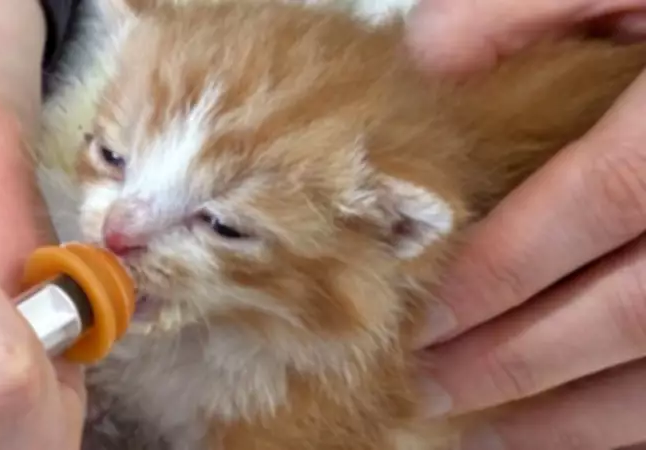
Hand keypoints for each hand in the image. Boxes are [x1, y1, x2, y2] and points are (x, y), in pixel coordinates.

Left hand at [404, 0, 645, 448]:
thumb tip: (430, 66)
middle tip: (432, 387)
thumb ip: (530, 7)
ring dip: (586, 416)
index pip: (602, 203)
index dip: (506, 270)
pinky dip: (644, 418)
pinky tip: (590, 427)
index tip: (426, 315)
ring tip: (496, 431)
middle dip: (523, 359)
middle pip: (637, 311)